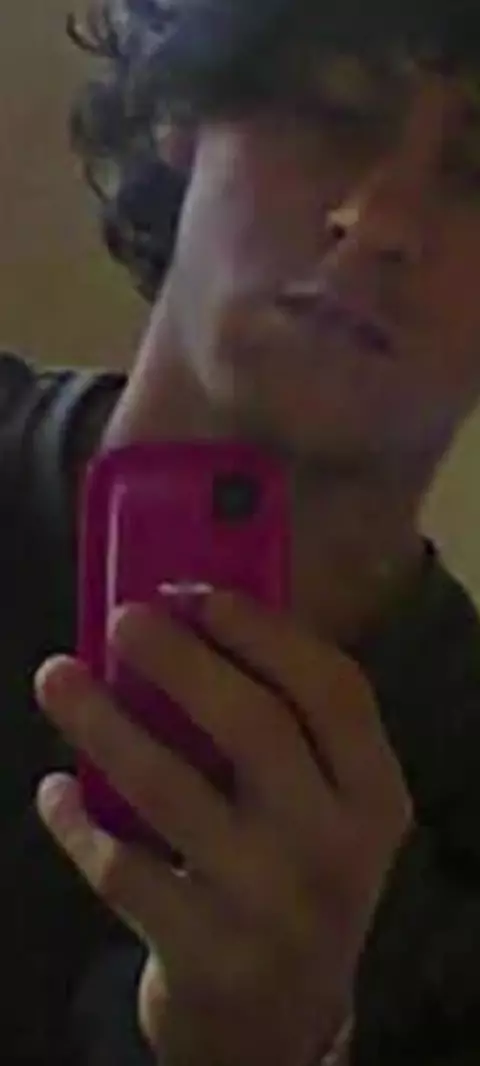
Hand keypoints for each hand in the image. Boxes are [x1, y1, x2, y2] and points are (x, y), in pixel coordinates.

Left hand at [35, 592, 410, 1065]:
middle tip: (122, 620)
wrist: (281, 1021)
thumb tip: (192, 621)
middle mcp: (334, 846)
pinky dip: (76, 823)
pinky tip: (55, 791)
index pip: (335, 690)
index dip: (266, 633)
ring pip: (169, 788)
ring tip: (55, 676)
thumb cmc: (297, 879)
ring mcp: (268, 904)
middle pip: (254, 725)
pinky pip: (120, 867)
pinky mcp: (203, 952)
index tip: (203, 595)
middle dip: (180, 660)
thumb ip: (283, 726)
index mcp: (374, 794)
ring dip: (102, 723)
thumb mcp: (323, 809)